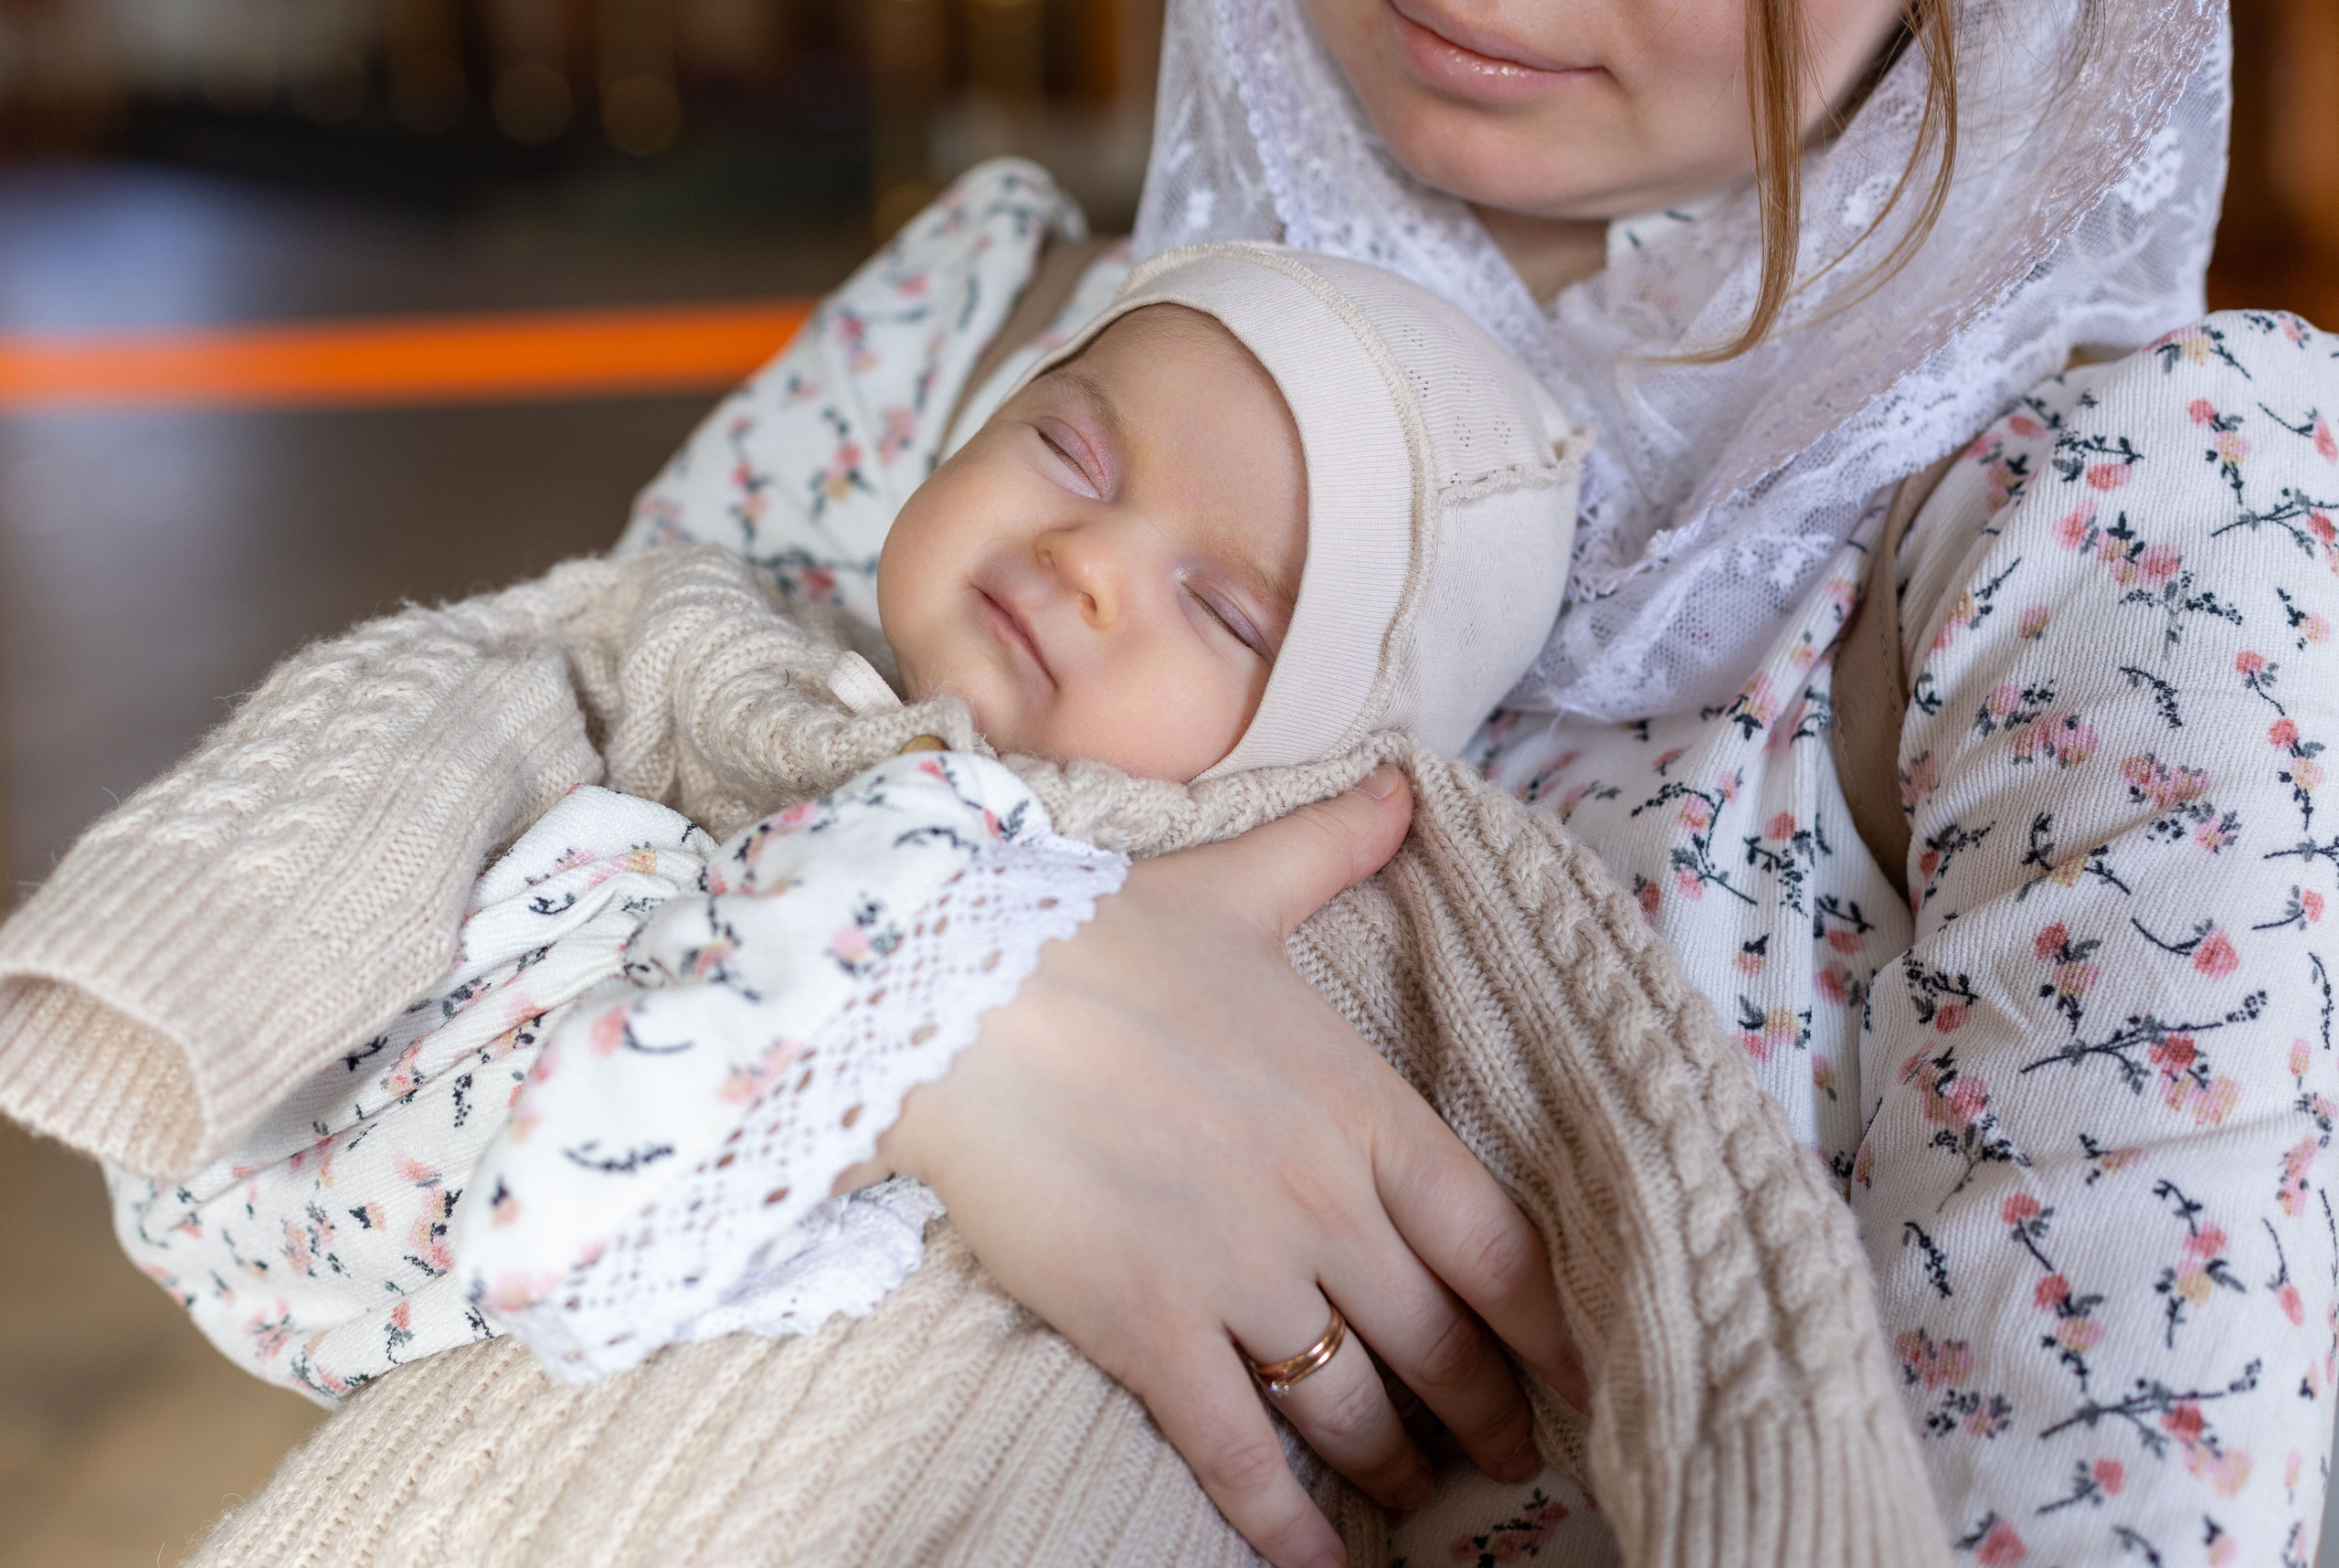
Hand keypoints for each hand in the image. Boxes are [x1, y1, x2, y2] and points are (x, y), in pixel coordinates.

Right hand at [877, 767, 1585, 1567]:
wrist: (953, 991)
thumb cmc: (1095, 937)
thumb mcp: (1233, 885)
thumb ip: (1333, 849)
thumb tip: (1403, 787)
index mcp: (1360, 1105)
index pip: (1498, 1240)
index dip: (1553, 1323)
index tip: (1586, 1371)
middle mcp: (1323, 1203)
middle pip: (1441, 1341)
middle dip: (1488, 1410)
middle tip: (1514, 1453)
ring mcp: (1241, 1275)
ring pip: (1354, 1406)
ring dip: (1396, 1465)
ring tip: (1418, 1498)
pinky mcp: (1151, 1330)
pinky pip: (1239, 1453)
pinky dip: (1285, 1524)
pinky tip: (1316, 1565)